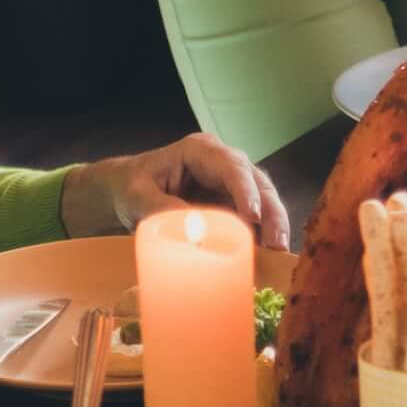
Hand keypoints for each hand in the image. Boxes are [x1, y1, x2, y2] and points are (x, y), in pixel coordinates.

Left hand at [65, 134, 294, 248]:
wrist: (129, 191)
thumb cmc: (132, 186)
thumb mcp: (139, 196)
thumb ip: (162, 208)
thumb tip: (193, 230)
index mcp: (200, 151)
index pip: (231, 165)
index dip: (245, 189)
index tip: (252, 215)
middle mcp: (223, 162)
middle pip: (257, 182)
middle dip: (270, 212)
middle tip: (277, 243)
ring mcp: (231, 183)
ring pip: (263, 199)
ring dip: (273, 225)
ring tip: (278, 253)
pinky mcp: (232, 204)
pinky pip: (254, 217)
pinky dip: (261, 235)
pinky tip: (267, 255)